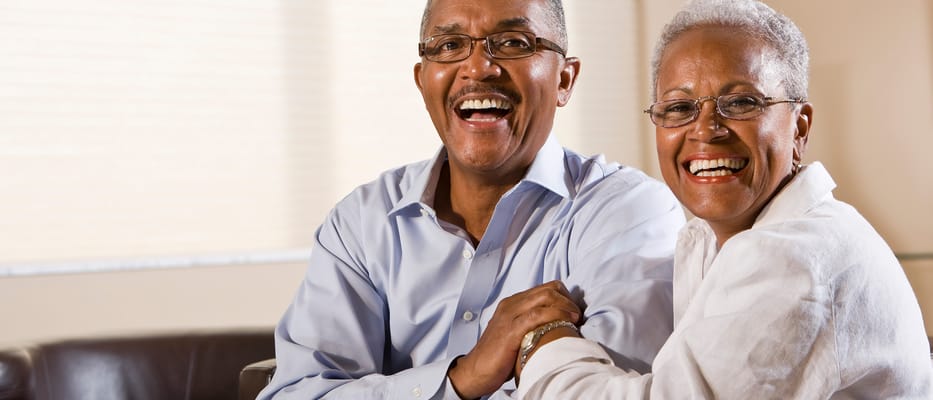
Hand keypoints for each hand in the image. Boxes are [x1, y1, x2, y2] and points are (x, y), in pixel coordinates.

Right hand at [447, 280, 580, 398]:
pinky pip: (538, 315)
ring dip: (566, 306)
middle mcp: (511, 304)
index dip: (564, 297)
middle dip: (568, 300)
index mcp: (512, 303)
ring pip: (545, 297)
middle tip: (577, 315)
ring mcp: (510, 315)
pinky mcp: (511, 329)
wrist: (475, 370)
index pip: (545, 288)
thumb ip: (530, 324)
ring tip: (576, 319)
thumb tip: (556, 325)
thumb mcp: (515, 333)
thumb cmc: (498, 356)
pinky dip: (556, 315)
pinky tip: (566, 323)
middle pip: (548, 289)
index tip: (573, 311)